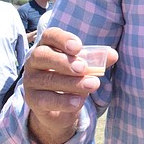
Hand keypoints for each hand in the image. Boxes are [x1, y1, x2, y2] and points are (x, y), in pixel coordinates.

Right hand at [24, 27, 117, 143]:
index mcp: (48, 46)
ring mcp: (31, 81)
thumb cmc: (73, 77)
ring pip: (47, 79)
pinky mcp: (32, 100)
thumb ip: (98, 60)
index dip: (63, 39)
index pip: (50, 35)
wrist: (61, 107)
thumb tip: (112, 54)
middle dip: (64, 61)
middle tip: (83, 68)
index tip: (78, 47)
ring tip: (93, 85)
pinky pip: (45, 99)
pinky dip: (63, 101)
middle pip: (42, 55)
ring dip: (71, 82)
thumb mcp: (86, 67)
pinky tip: (78, 101)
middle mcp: (34, 61)